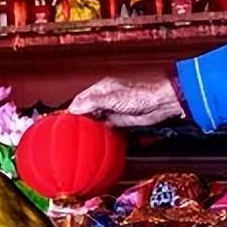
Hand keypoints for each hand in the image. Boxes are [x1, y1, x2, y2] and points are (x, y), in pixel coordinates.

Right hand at [68, 77, 184, 126]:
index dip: (73, 109)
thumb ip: (93, 103)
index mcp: (102, 88)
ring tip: (81, 136)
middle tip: (71, 131)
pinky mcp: (122, 121)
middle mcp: (106, 98)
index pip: (81, 99)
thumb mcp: (112, 98)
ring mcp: (114, 110)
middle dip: (81, 119)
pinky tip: (98, 138)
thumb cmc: (143, 94)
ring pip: (96, 120)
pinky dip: (102, 132)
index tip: (65, 120)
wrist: (161, 104)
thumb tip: (75, 108)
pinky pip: (107, 127)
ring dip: (91, 127)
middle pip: (87, 110)